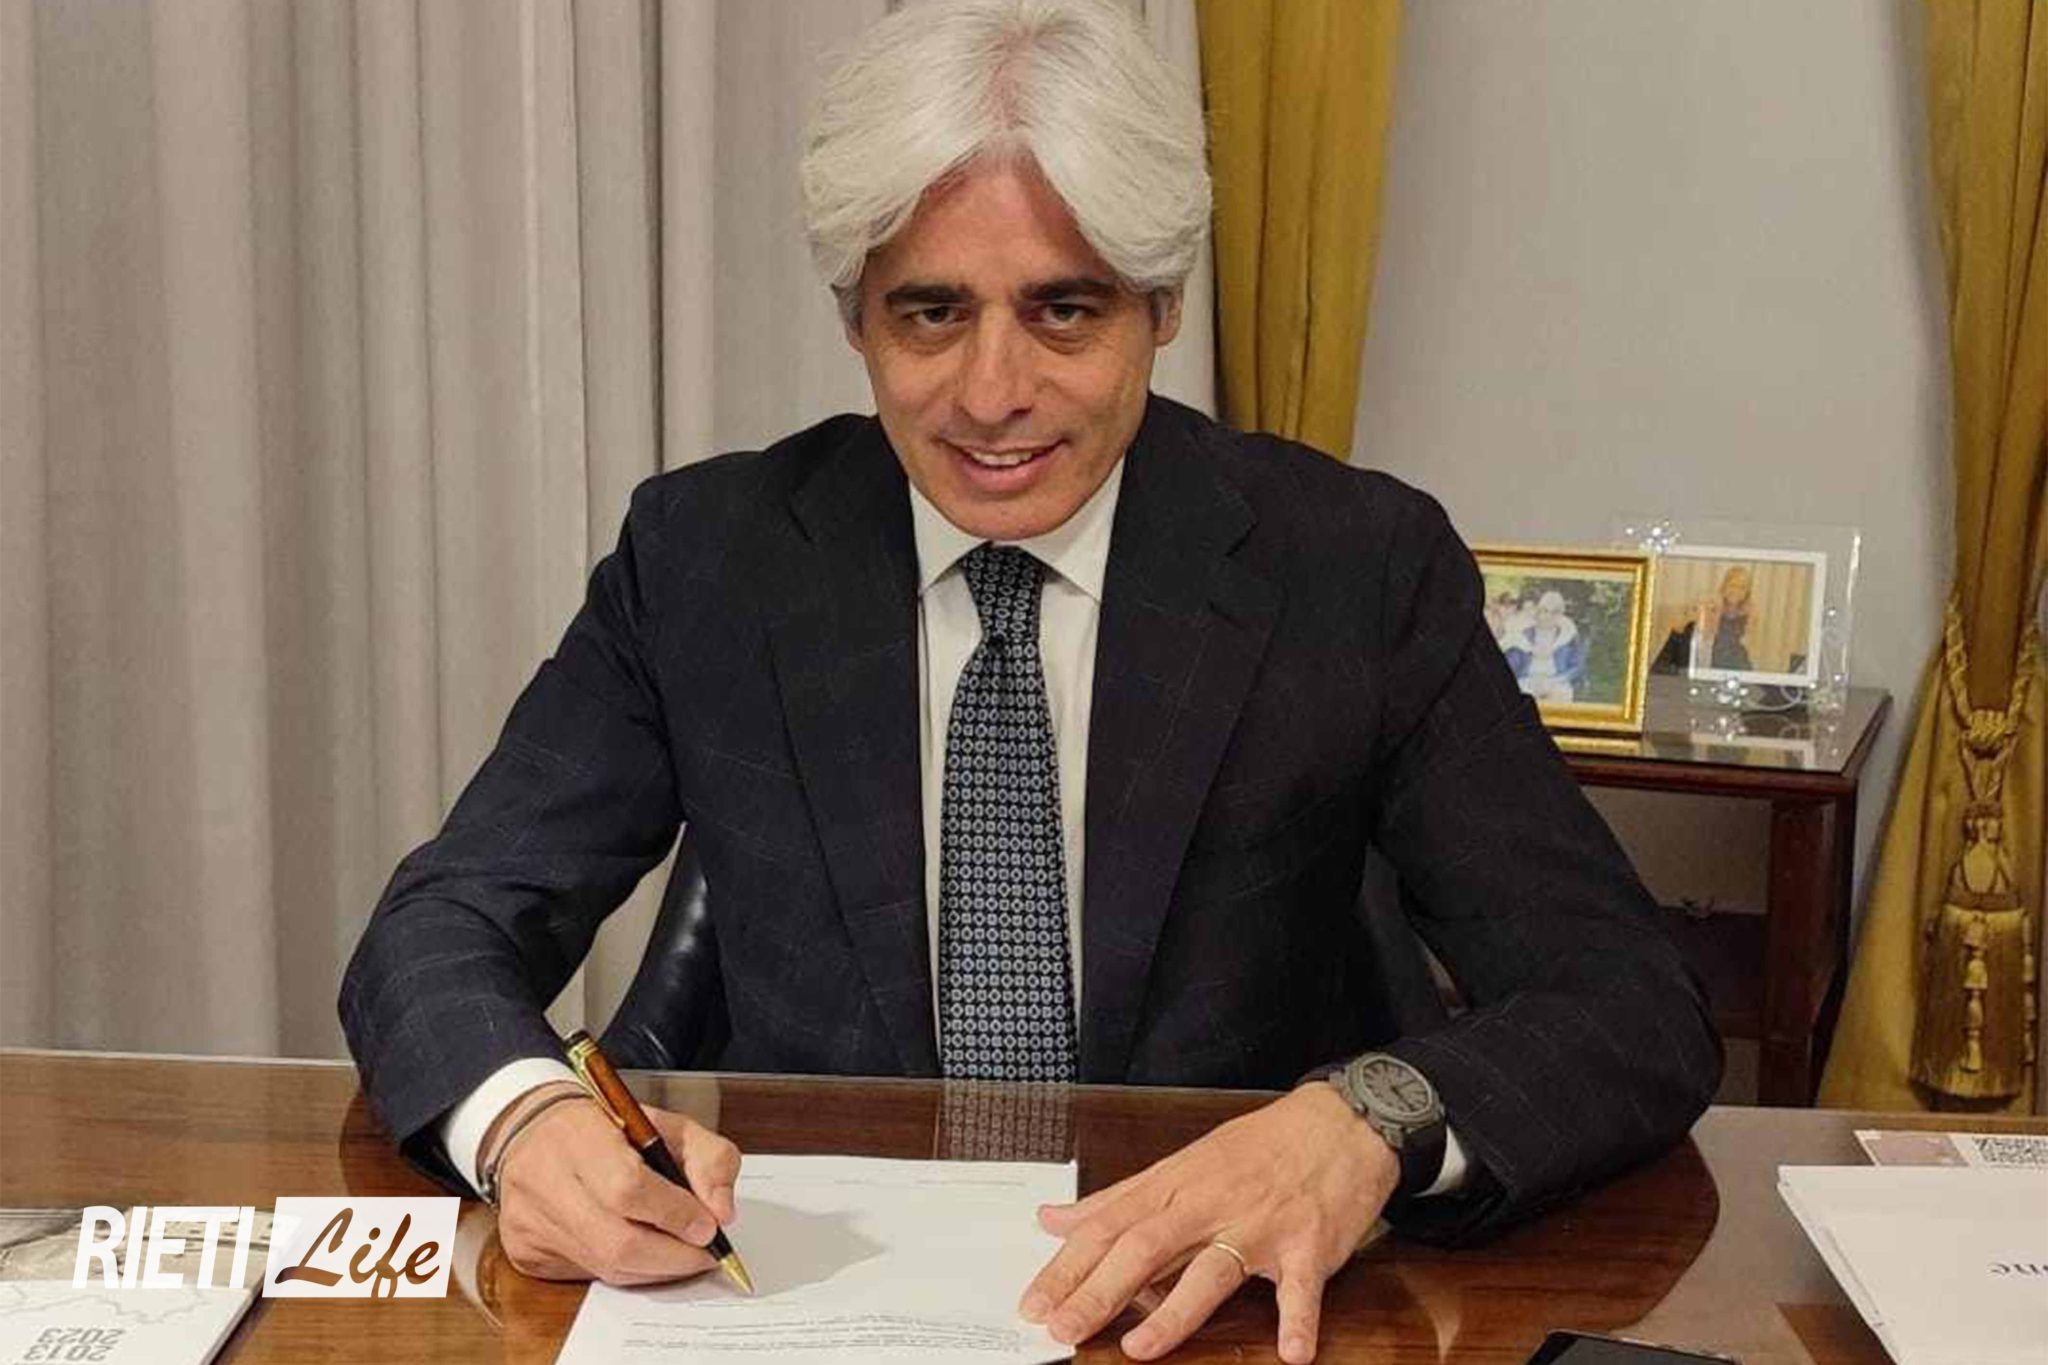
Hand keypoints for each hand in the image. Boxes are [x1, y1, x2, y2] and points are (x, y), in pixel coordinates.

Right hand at [488, 1082, 741, 1284]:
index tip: (708, 1226)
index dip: (674, 1213)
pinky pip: (589, 1276)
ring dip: (656, 1269)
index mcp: (579, 1135)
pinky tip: (645, 1255)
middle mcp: (544, 1179)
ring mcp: (529, 1221)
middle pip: (617, 1241)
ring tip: (683, 1256)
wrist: (533, 1132)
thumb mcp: (669, 1124)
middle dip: (674, 1256)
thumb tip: (722, 1213)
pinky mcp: (525, 1251)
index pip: (628, 1187)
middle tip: (705, 1254)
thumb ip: (709, 1158)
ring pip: (606, 1266)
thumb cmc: (607, 1128)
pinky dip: (627, 1271)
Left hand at [1020, 1083, 1397, 1362]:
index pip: (1109, 1226)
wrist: (1340, 1123)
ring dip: (1175, 1311)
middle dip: (1099, 1292)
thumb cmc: (1259, 1147)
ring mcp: (1261, 1225)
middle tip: (1063, 1330)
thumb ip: (1118, 1199)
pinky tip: (1291, 1353)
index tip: (1034, 1302)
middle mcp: (1211, 1203)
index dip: (1068, 1266)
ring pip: (1211, 1269)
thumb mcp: (1182, 1164)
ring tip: (1140, 1348)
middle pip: (1145, 1248)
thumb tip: (1054, 1219)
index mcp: (1176, 1184)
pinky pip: (1302, 1288)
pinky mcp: (1310, 1245)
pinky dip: (1298, 1320)